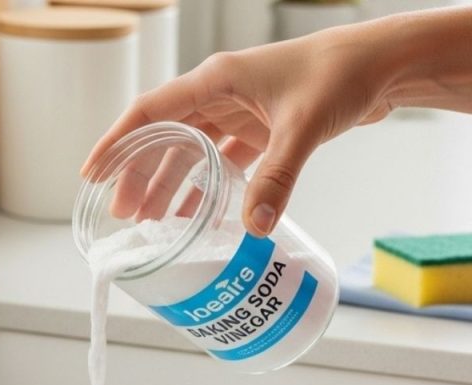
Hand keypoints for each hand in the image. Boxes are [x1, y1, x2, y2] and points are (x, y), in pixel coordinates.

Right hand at [82, 8, 471, 236]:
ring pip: (189, 151)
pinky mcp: (259, 127)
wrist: (384, 64)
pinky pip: (220, 159)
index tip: (92, 173)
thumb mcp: (302, 128)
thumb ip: (275, 178)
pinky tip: (197, 212)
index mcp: (215, 80)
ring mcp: (238, 111)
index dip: (117, 143)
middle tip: (123, 212)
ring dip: (170, 183)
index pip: (149, 113)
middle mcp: (219, 94)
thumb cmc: (340, 74)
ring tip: (151, 220)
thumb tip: (254, 227)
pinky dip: (206, 185)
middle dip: (140, 175)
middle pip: (164, 137)